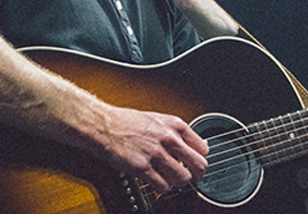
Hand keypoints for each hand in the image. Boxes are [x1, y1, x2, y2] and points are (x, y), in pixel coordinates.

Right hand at [92, 104, 208, 193]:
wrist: (104, 125)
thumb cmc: (128, 122)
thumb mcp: (159, 120)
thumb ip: (177, 132)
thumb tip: (196, 145)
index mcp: (175, 125)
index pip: (203, 148)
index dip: (200, 159)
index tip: (195, 164)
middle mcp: (169, 139)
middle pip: (198, 165)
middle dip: (196, 175)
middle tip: (191, 178)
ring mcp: (156, 154)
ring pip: (183, 178)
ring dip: (178, 183)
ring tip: (171, 180)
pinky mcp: (142, 168)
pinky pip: (163, 186)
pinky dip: (163, 188)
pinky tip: (158, 182)